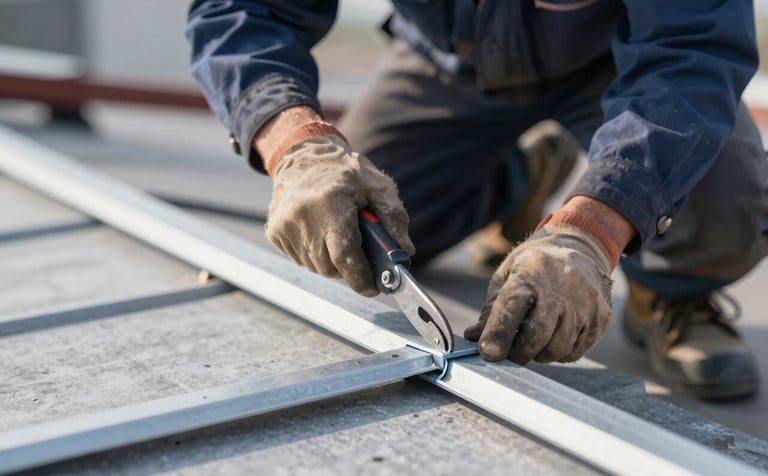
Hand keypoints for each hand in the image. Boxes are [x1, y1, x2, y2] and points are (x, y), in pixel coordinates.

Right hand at [265, 134, 413, 295]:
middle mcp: (303, 215)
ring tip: (339, 238)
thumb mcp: (377, 185)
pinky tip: (320, 234)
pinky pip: (300, 259)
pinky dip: (315, 255)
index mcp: (330, 202)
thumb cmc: (345, 171)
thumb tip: (404, 251)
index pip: (344, 255)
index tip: (373, 287)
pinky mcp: (274, 231)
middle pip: (330, 266)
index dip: (360, 277)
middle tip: (362, 259)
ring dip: (332, 263)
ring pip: (315, 266)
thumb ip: (394, 217)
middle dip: (350, 270)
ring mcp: (284, 224)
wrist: (303, 154)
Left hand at [464, 223, 612, 363]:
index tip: (489, 353)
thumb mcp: (508, 275)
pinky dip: (560, 353)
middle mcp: (563, 285)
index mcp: (532, 271)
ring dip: (540, 354)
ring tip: (535, 340)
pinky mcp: (602, 317)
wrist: (582, 249)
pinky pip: (576, 352)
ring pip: (558, 348)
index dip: (499, 333)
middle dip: (519, 352)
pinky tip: (555, 337)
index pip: (512, 306)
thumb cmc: (536, 267)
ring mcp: (587, 302)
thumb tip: (473, 338)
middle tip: (511, 352)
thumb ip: (491, 309)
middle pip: (538, 334)